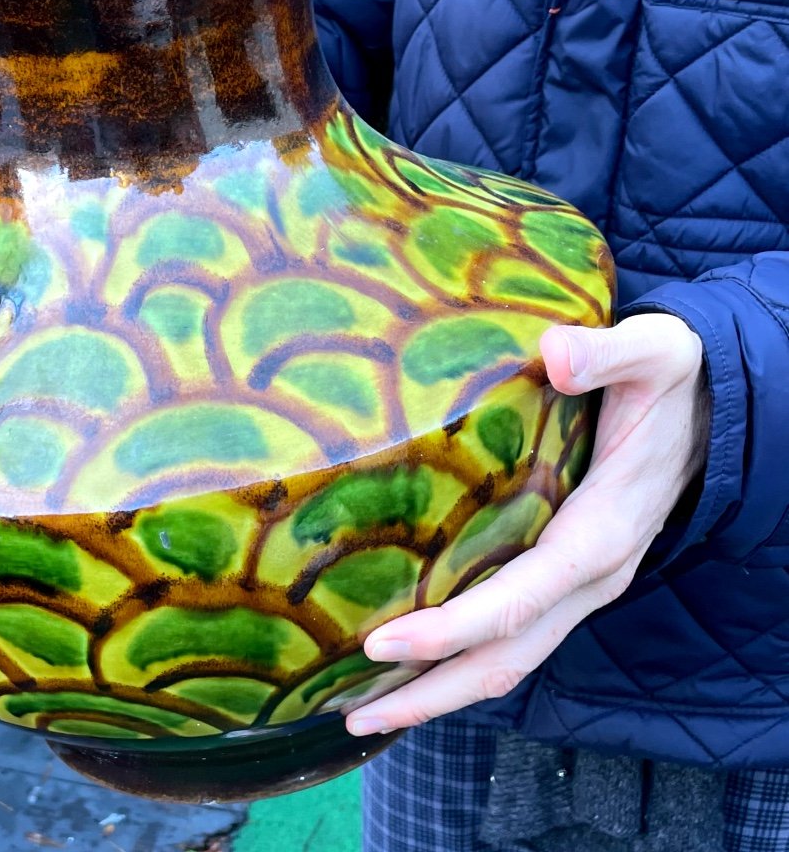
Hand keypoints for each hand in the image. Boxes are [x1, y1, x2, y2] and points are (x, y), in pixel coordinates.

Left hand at [346, 313, 706, 736]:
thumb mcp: (654, 350)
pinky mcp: (568, 578)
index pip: (518, 599)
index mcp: (602, 533)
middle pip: (506, 657)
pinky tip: (413, 659)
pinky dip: (462, 658)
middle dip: (432, 692)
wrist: (712, 408)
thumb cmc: (671, 378)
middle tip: (352, 713)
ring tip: (366, 709)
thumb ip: (605, 353)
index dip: (450, 629)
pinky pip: (514, 635)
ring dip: (441, 690)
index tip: (382, 642)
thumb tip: (556, 355)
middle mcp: (592, 577)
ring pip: (509, 659)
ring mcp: (581, 586)